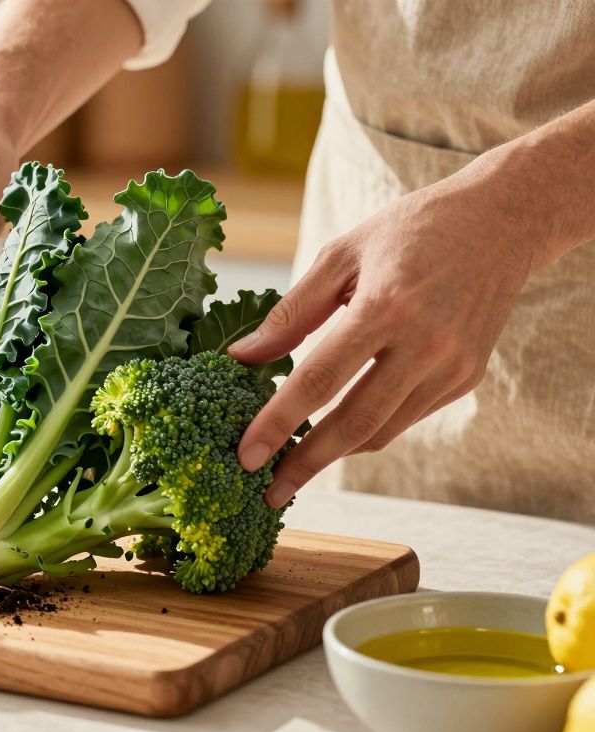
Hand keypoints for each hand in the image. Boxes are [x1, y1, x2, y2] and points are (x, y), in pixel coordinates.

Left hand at [230, 181, 539, 506]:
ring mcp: (452, 366)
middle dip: (305, 464)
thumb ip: (292, 312)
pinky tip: (336, 433)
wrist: (502, 222)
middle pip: (354, 422)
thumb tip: (243, 357)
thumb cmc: (412, 230)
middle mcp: (425, 343)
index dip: (278, 423)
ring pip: (382, 430)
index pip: (319, 378)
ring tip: (292, 469)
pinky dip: (367, 431)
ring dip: (335, 455)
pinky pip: (405, 417)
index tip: (245, 456)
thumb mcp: (342, 255)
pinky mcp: (467, 379)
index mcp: (387, 306)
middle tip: (267, 493)